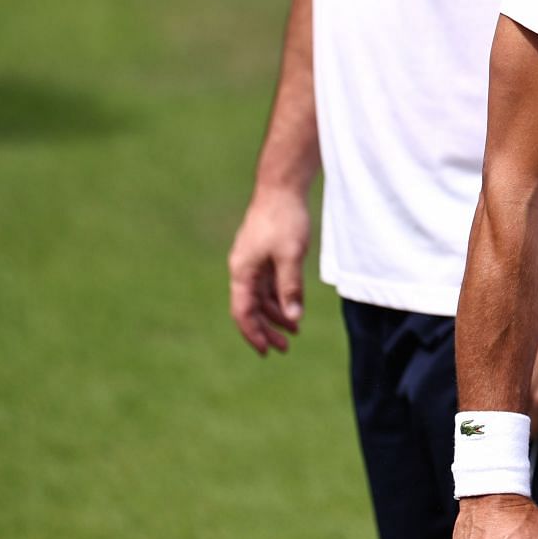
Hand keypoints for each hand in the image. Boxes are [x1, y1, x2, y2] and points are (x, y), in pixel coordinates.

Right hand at [227, 187, 310, 353]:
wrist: (282, 187)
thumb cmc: (284, 219)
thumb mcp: (291, 256)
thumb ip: (290, 287)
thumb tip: (294, 317)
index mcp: (242, 271)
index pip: (243, 311)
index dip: (253, 333)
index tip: (266, 352)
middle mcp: (243, 269)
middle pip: (251, 307)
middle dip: (267, 329)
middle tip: (285, 347)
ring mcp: (253, 261)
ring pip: (261, 296)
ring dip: (276, 314)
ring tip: (294, 330)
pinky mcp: (263, 254)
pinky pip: (268, 283)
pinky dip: (279, 296)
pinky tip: (293, 307)